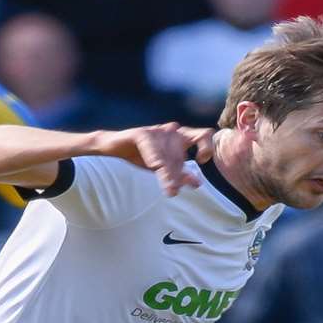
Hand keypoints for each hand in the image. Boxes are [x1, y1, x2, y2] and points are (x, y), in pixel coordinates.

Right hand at [97, 123, 214, 195]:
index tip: (201, 161)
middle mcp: (172, 131)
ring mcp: (157, 131)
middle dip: (179, 173)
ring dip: (168, 174)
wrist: (114, 149)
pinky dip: (155, 161)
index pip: (204, 135)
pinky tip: (155, 168)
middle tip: (175, 189)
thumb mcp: (165, 168)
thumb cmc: (142, 156)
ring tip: (169, 190)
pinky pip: (152, 149)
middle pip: (182, 154)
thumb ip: (181, 174)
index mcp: (181, 138)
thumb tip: (198, 183)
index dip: (207, 147)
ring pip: (168, 156)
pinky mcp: (142, 134)